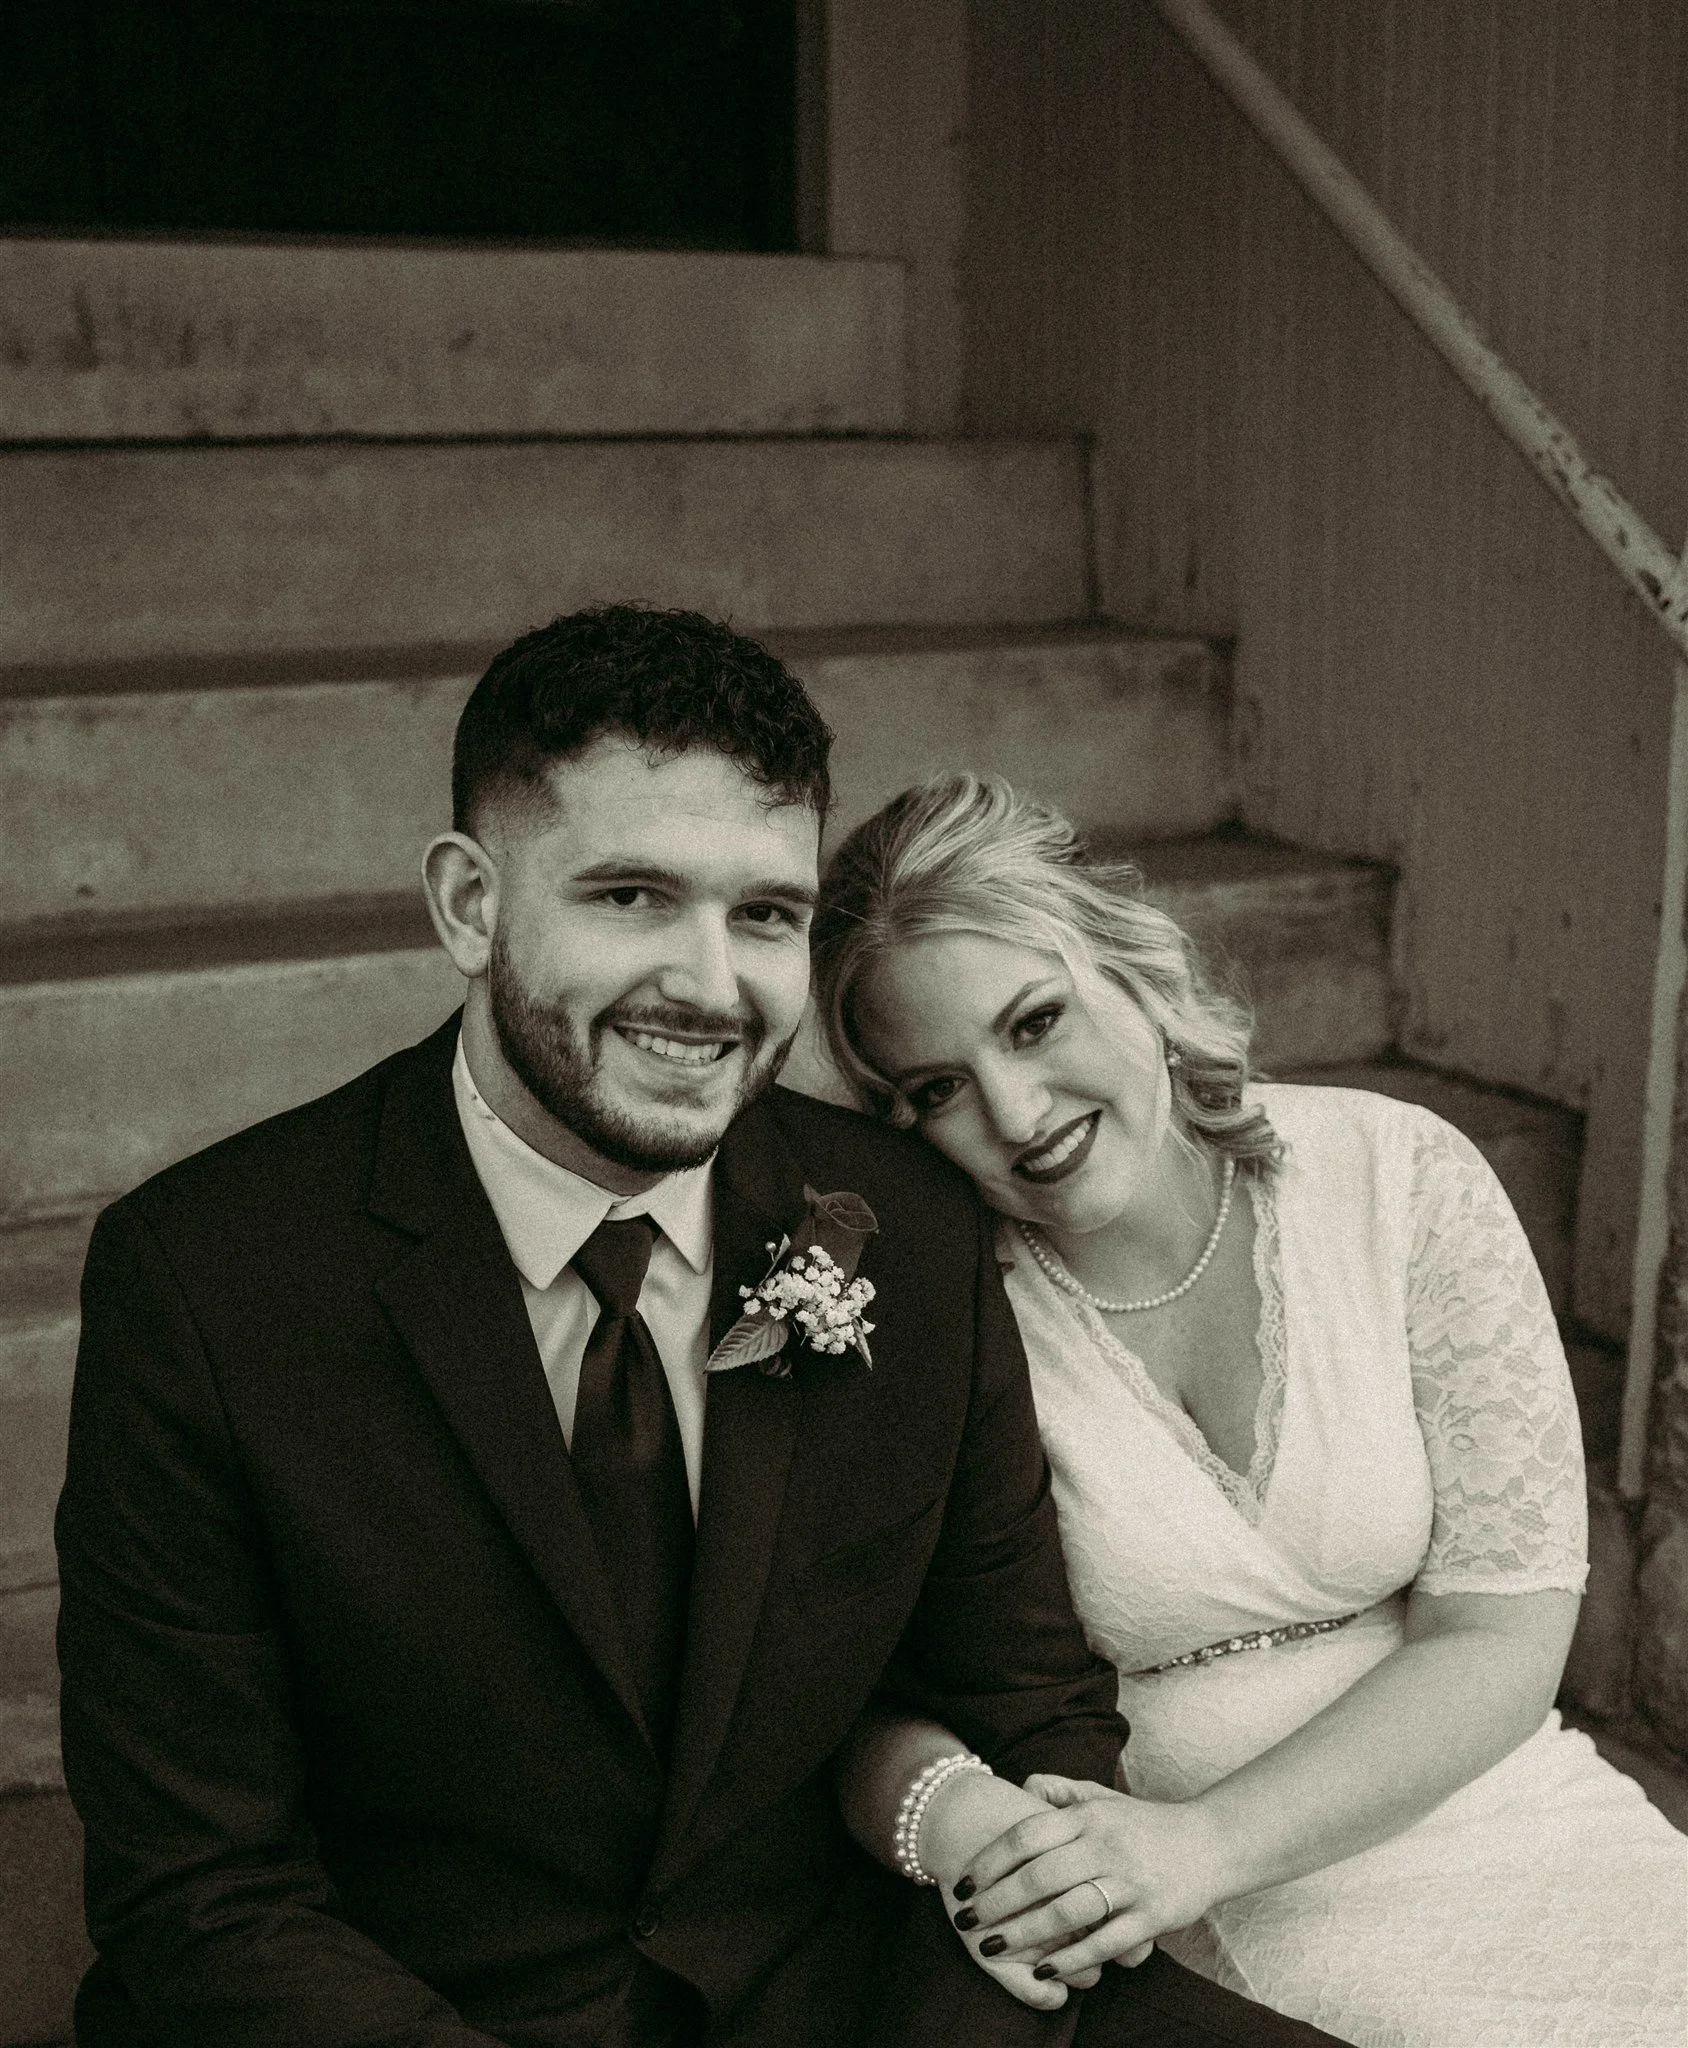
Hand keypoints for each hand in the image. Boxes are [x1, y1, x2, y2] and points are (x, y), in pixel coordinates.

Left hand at [949, 1773, 1228, 1985]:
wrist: (1210, 1843)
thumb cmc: (1144, 1823)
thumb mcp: (1102, 1797)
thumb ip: (1060, 1791)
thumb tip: (1022, 1786)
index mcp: (1089, 1817)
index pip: (1027, 1836)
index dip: (990, 1860)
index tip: (961, 1882)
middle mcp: (1106, 1846)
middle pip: (1040, 1876)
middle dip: (996, 1901)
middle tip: (965, 1920)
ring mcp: (1130, 1882)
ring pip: (1068, 1911)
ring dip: (1026, 1933)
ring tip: (992, 1947)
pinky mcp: (1152, 1916)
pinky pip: (1105, 1941)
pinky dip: (1072, 1958)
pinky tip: (1044, 1969)